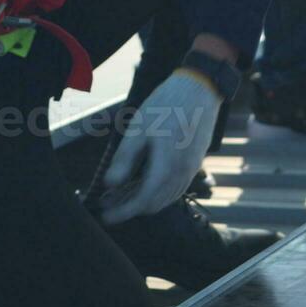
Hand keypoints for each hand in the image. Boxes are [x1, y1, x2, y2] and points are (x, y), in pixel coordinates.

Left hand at [100, 69, 222, 224]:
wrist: (200, 89)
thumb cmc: (166, 105)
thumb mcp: (139, 129)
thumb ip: (125, 159)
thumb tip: (110, 184)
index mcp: (166, 167)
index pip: (143, 201)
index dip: (123, 212)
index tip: (106, 217)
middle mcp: (182, 174)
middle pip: (155, 204)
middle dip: (132, 209)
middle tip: (110, 206)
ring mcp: (191, 169)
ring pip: (168, 198)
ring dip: (146, 202)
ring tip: (124, 197)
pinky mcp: (195, 163)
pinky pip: (177, 188)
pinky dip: (160, 194)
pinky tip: (146, 186)